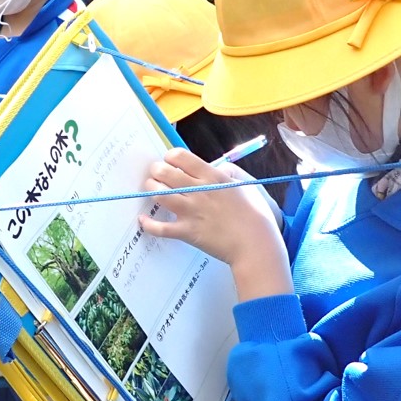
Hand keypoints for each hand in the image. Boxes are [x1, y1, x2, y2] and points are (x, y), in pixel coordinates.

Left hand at [139, 147, 292, 301]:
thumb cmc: (255, 215)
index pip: (181, 156)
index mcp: (213, 177)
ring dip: (151, 190)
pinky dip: (148, 223)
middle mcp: (199, 191)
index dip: (170, 157)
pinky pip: (160, 228)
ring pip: (158, 194)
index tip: (171, 162)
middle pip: (164, 172)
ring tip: (152, 191)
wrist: (256, 244)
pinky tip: (143, 219)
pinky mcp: (187, 232)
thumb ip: (228, 172)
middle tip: (157, 175)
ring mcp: (191, 211)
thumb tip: (214, 167)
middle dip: (156, 171)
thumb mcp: (245, 185)